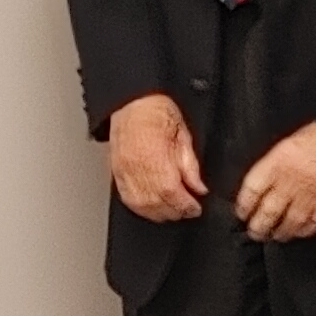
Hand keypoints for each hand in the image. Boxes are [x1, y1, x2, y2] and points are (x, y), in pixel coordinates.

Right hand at [107, 92, 205, 223]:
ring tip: (172, 210)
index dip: (185, 206)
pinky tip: (153, 206)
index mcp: (155, 157)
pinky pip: (128, 200)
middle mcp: (137, 168)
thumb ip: (191, 166)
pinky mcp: (117, 174)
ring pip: (141, 207)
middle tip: (187, 209)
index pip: (171, 193)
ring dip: (159, 213)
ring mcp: (124, 173)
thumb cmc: (156, 112)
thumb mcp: (183, 135)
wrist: (133, 102)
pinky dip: (143, 208)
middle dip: (175, 212)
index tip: (196, 208)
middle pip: (156, 204)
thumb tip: (198, 188)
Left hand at [235, 122, 315, 242]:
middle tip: (254, 232)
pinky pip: (312, 224)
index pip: (251, 192)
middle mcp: (290, 183)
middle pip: (267, 214)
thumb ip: (276, 163)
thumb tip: (266, 179)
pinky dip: (303, 231)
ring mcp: (310, 197)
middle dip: (257, 227)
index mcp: (276, 164)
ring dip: (279, 233)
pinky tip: (299, 232)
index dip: (243, 206)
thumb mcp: (290, 141)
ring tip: (274, 236)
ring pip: (288, 224)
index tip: (242, 212)